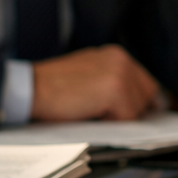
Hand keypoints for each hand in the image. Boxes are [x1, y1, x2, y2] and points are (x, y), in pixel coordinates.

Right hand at [31, 45, 159, 120]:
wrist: (29, 89)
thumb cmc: (53, 88)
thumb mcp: (89, 76)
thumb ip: (114, 82)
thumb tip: (141, 103)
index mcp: (117, 55)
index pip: (146, 83)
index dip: (138, 101)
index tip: (132, 112)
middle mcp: (122, 59)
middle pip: (147, 95)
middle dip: (129, 109)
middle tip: (100, 111)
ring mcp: (120, 73)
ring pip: (137, 108)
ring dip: (117, 116)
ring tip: (90, 108)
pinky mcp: (115, 89)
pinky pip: (126, 117)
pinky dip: (110, 122)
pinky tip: (88, 112)